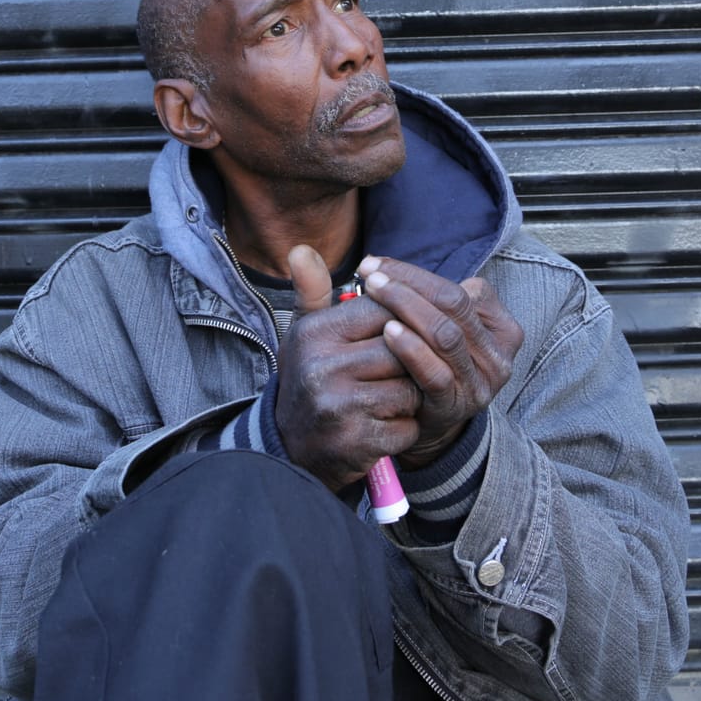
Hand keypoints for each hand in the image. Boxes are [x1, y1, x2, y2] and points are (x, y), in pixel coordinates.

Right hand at [273, 245, 421, 490]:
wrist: (290, 451)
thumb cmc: (308, 380)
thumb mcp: (304, 335)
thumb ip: (312, 291)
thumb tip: (302, 248)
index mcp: (316, 334)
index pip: (384, 310)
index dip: (403, 323)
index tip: (400, 337)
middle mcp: (323, 367)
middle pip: (403, 349)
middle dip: (408, 363)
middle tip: (395, 375)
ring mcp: (340, 406)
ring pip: (410, 389)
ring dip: (408, 399)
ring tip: (386, 402)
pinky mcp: (357, 441)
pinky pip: (407, 427)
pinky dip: (404, 430)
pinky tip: (382, 428)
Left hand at [356, 255, 523, 469]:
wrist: (427, 424)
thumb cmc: (430, 364)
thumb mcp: (441, 329)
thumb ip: (426, 299)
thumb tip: (376, 264)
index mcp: (503, 329)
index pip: (463, 289)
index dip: (417, 273)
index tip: (377, 264)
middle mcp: (498, 356)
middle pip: (455, 305)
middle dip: (409, 284)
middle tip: (370, 274)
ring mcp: (480, 383)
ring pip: (446, 335)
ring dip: (407, 307)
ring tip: (375, 292)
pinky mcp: (456, 406)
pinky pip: (436, 373)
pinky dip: (411, 349)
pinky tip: (387, 331)